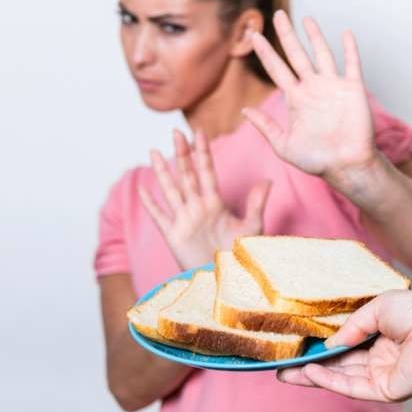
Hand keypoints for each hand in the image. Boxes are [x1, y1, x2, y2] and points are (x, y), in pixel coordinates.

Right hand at [138, 129, 271, 270]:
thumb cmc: (240, 256)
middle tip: (176, 132)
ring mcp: (184, 220)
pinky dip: (151, 204)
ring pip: (171, 190)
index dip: (203, 153)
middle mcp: (197, 208)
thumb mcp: (252, 228)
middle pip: (187, 175)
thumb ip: (257, 204)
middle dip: (182, 153)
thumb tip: (268, 180)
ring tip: (154, 151)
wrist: (227, 280)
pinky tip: (143, 190)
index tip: (199, 132)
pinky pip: (160, 216)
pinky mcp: (174, 236)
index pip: (207, 172)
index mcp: (215, 203)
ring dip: (163, 171)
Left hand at [242, 10, 381, 190]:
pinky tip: (345, 33)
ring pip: (321, 53)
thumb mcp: (283, 145)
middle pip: (296, 54)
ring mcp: (333, 86)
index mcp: (295, 99)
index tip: (254, 35)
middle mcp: (312, 88)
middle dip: (286, 34)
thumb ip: (265, 126)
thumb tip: (244, 111)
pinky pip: (351, 63)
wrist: (346, 166)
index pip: (276, 69)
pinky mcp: (352, 89)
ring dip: (314, 35)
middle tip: (278, 14)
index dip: (265, 52)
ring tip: (306, 18)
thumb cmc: (317, 161)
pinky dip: (349, 48)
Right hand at [276, 290, 411, 401]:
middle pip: (337, 365)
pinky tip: (310, 371)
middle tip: (282, 366)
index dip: (321, 346)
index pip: (344, 345)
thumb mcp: (375, 308)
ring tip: (287, 372)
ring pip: (340, 378)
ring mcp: (381, 375)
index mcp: (379, 337)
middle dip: (309, 366)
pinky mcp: (385, 390)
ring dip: (313, 376)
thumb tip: (329, 342)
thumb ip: (351, 326)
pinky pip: (352, 387)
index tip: (297, 344)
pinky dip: (329, 380)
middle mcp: (378, 358)